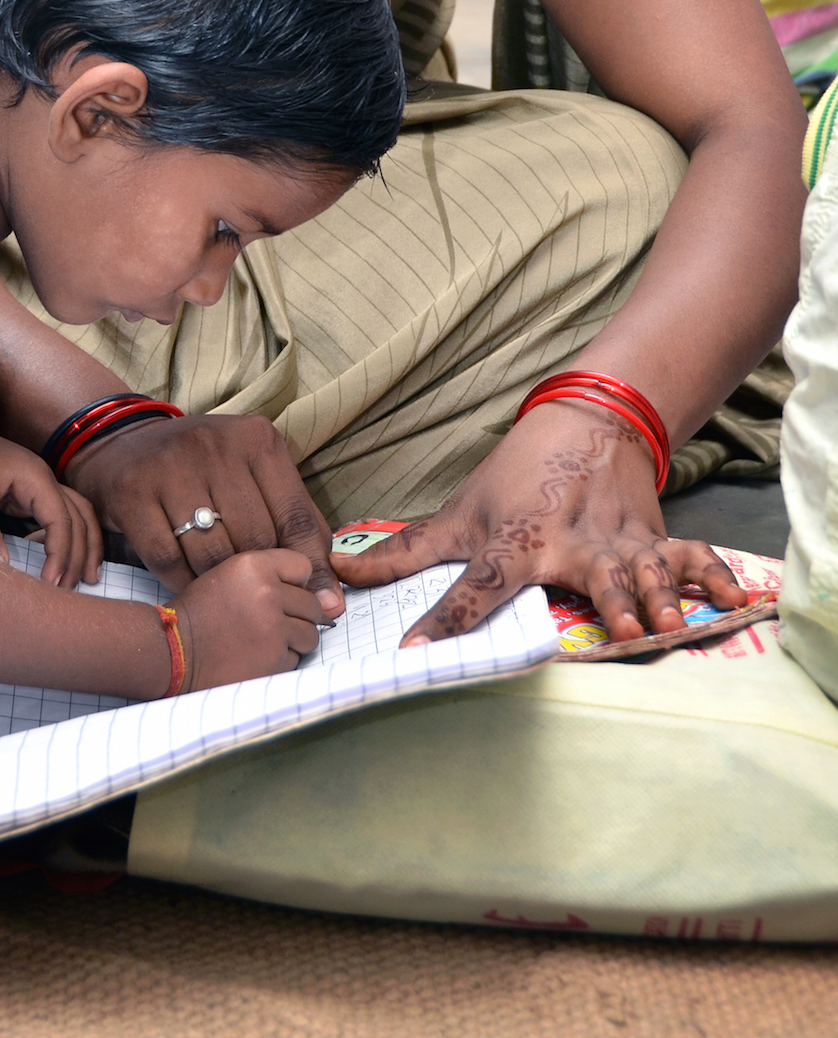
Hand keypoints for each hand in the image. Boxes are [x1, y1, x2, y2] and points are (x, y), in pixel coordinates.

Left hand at [0, 417, 102, 588]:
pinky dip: (66, 537)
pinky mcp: (27, 492)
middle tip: (69, 589)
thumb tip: (4, 568)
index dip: (61, 554)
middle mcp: (43, 479)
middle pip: (77, 518)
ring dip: (83, 544)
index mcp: (34, 477)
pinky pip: (58, 515)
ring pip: (75, 514)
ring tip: (86, 578)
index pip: (62, 520)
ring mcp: (38, 484)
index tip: (50, 584)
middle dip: (78, 555)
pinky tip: (61, 561)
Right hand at [63, 411, 343, 615]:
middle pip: (254, 539)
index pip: (296, 517)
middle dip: (258, 576)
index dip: (310, 567)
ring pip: (212, 553)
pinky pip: (167, 559)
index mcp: (256, 439)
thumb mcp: (255, 478)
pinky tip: (189, 583)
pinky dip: (182, 581)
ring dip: (219, 583)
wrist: (122, 448)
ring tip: (221, 590)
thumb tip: (330, 597)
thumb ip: (296, 527)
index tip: (322, 604)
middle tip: (253, 593)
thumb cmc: (203, 473)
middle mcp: (214, 445)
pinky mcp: (132, 491)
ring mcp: (170, 466)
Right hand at [175, 548, 323, 688]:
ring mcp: (273, 628)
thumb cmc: (200, 613)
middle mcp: (267, 592)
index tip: (283, 593)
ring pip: (310, 634)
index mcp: (254, 565)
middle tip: (269, 623)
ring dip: (293, 640)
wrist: (173, 650)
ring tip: (263, 640)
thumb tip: (318, 593)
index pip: (304, 566)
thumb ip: (270, 575)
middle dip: (296, 615)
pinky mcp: (274, 659)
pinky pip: (296, 659)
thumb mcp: (230, 575)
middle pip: (312, 604)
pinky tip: (255, 657)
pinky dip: (281, 661)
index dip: (295, 582)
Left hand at [331, 399, 748, 644]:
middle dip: (604, 607)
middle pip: (586, 580)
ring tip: (669, 627)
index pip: (473, 587)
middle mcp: (570, 547)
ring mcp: (617, 544)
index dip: (444, 620)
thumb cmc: (515, 476)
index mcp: (515, 543)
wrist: (586, 421)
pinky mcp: (653, 540)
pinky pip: (689, 560)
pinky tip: (734, 602)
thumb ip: (404, 553)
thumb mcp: (459, 512)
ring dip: (657, 599)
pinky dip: (714, 578)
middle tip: (615, 636)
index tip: (416, 652)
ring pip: (641, 573)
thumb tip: (338, 569)